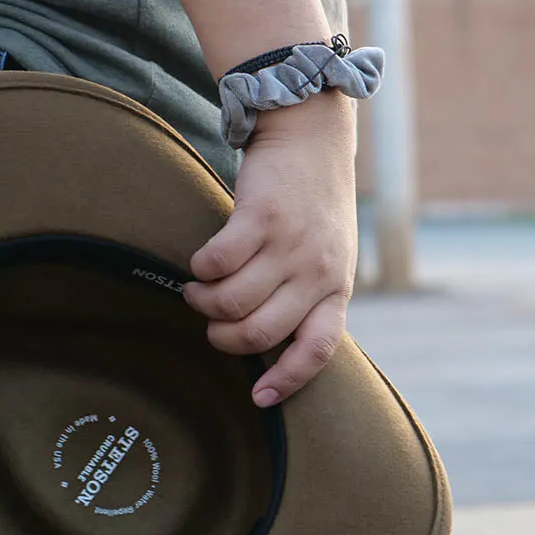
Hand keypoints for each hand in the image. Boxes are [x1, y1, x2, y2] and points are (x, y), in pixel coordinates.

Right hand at [183, 90, 357, 406]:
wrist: (312, 136)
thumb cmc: (312, 205)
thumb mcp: (328, 256)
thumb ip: (306, 297)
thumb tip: (265, 343)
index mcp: (336, 288)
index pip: (318, 349)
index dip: (288, 380)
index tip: (259, 398)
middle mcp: (317, 270)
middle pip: (258, 333)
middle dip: (222, 337)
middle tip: (211, 321)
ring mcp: (290, 244)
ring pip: (231, 302)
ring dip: (203, 302)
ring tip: (198, 290)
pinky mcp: (261, 217)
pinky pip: (217, 264)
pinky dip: (200, 270)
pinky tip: (200, 264)